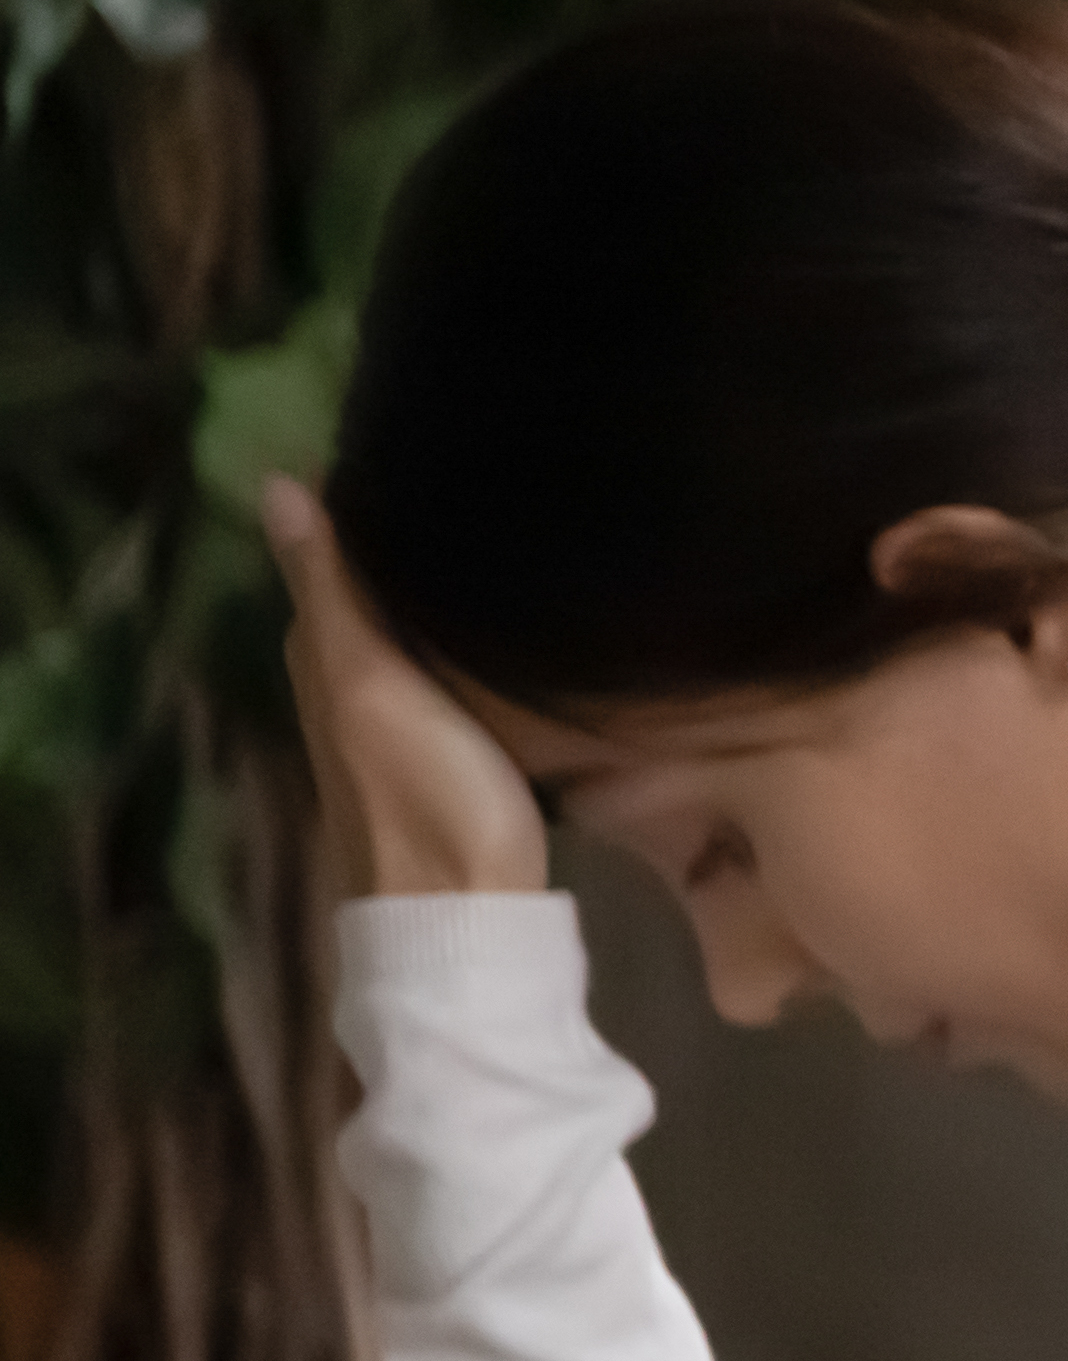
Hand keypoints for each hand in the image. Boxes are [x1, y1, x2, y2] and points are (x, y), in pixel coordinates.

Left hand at [263, 478, 548, 900]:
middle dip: (402, 542)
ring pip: (408, 633)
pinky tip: (499, 620)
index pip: (328, 558)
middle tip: (466, 479)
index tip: (406, 448)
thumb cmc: (425, 794)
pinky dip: (461, 636)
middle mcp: (350, 684)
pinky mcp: (451, 750)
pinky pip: (445, 669)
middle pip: (368, 594)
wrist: (469, 912)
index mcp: (325, 659)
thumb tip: (275, 485)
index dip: (356, 505)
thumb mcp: (372, 682)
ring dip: (435, 590)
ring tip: (491, 534)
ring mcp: (399, 723)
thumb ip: (333, 591)